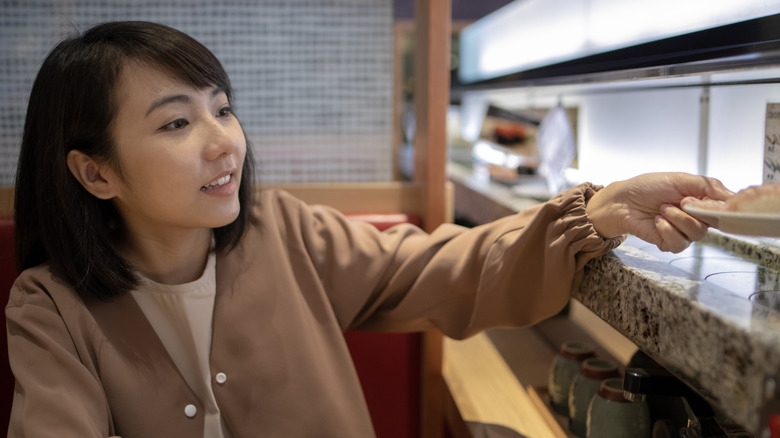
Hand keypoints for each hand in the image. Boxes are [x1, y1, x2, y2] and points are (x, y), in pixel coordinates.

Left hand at [586, 172, 732, 252]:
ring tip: (662, 209)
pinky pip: (680, 243)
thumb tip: (732, 196)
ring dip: (678, 219)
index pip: (723, 208)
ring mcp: (682, 231)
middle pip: (712, 223)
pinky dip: (668, 231)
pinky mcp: (669, 243)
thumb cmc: (647, 187)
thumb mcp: (680, 179)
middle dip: (695, 211)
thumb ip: (708, 185)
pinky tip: (658, 221)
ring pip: (697, 234)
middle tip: (679, 201)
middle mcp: (694, 217)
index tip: (706, 200)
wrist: (622, 201)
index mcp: (700, 200)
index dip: (718, 207)